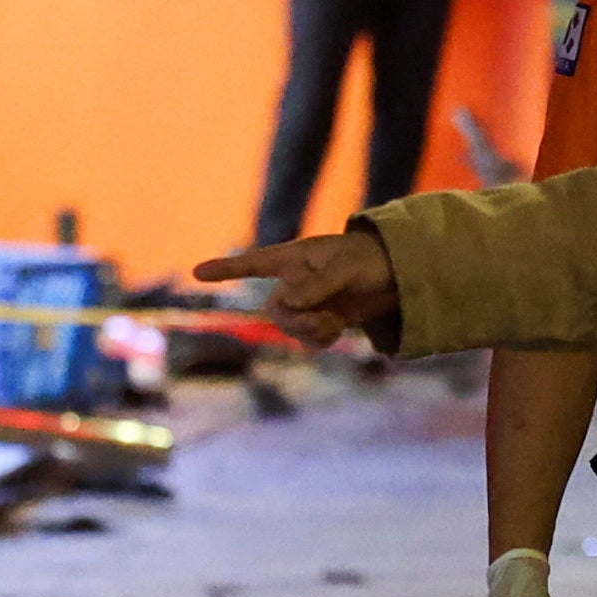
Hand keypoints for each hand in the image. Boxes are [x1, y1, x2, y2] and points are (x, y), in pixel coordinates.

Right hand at [193, 230, 399, 343]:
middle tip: (323, 319)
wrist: (398, 276)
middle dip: (295, 320)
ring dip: (310, 331)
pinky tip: (338, 330)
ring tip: (335, 323)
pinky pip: (308, 338)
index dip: (226, 268)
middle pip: (275, 310)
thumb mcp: (346, 269)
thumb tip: (286, 304)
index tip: (198, 272)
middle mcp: (295, 280)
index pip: (254, 263)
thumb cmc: (370, 260)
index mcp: (295, 258)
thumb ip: (315, 286)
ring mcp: (307, 301)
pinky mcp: (321, 318)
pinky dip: (321, 339)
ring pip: (290, 328)